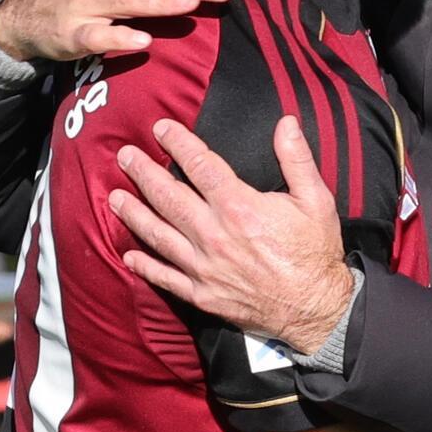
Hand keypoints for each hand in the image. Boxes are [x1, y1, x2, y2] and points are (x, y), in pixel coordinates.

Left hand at [108, 117, 351, 351]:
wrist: (317, 308)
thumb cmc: (316, 253)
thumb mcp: (316, 200)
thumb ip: (296, 159)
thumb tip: (285, 122)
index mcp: (240, 208)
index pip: (200, 167)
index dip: (179, 144)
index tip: (162, 129)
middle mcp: (214, 235)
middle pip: (168, 197)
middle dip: (143, 173)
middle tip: (125, 156)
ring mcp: (204, 267)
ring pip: (159, 235)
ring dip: (134, 214)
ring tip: (114, 197)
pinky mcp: (202, 294)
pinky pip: (166, 278)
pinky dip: (145, 267)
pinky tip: (129, 256)